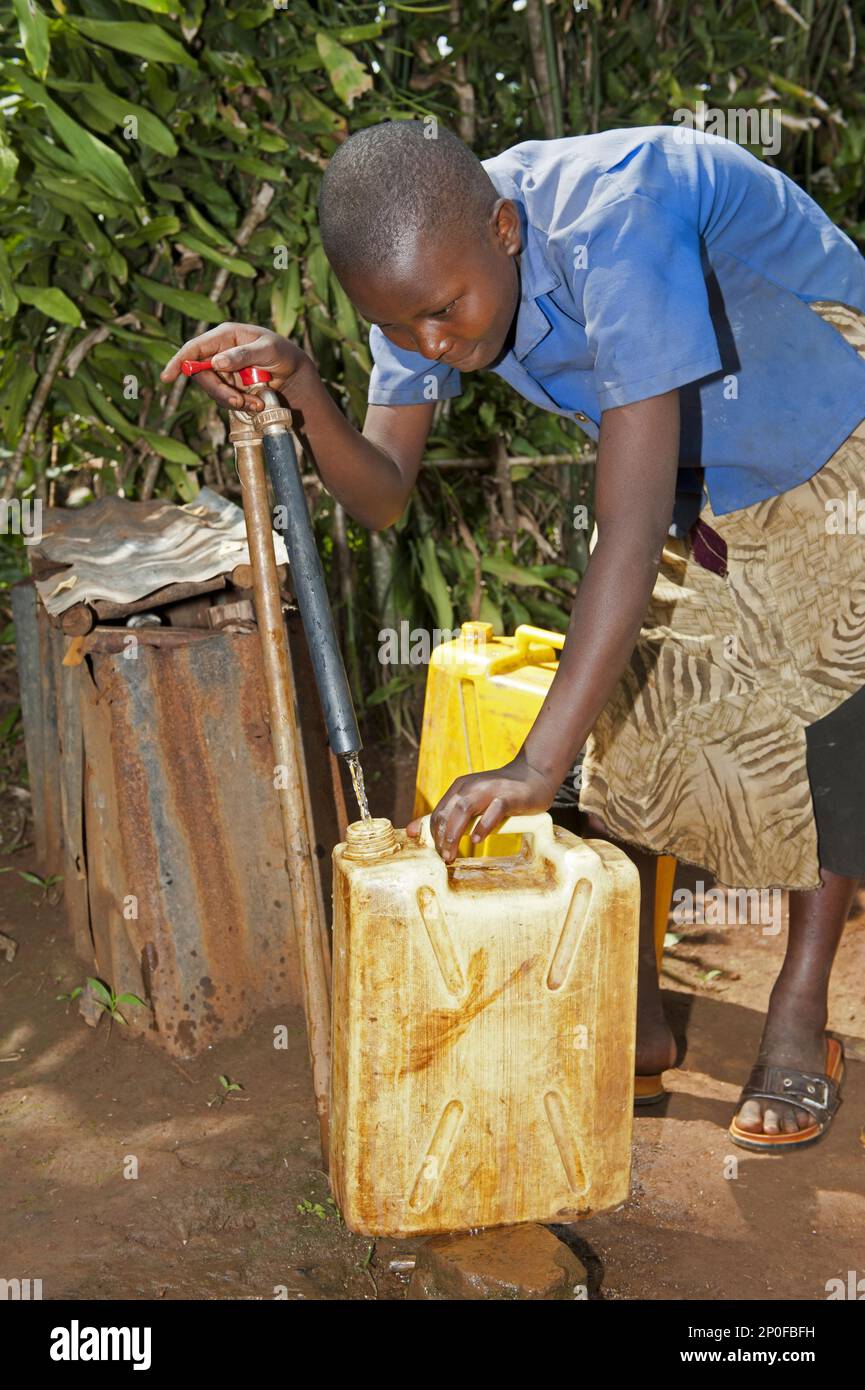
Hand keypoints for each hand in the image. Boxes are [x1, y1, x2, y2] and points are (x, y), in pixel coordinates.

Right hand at [160, 322, 313, 414]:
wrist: (294, 373)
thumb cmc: (282, 353)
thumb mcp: (268, 350)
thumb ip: (243, 355)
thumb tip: (216, 362)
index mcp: (226, 336)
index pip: (195, 348)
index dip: (179, 361)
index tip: (168, 377)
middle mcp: (220, 352)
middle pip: (202, 374)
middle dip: (219, 391)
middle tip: (239, 402)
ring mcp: (224, 370)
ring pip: (214, 390)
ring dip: (233, 400)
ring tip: (257, 403)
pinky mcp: (230, 386)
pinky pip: (226, 399)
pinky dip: (240, 404)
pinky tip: (256, 403)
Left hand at [406, 752, 558, 861]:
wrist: (534, 775)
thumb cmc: (501, 793)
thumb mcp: (473, 801)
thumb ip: (448, 815)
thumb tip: (412, 831)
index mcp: (460, 788)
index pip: (439, 813)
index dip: (434, 835)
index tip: (437, 854)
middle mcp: (472, 786)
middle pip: (448, 812)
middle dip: (442, 837)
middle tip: (444, 858)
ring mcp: (491, 789)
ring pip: (465, 809)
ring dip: (455, 833)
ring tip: (453, 854)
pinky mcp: (509, 796)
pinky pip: (493, 810)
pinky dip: (483, 825)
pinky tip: (477, 840)